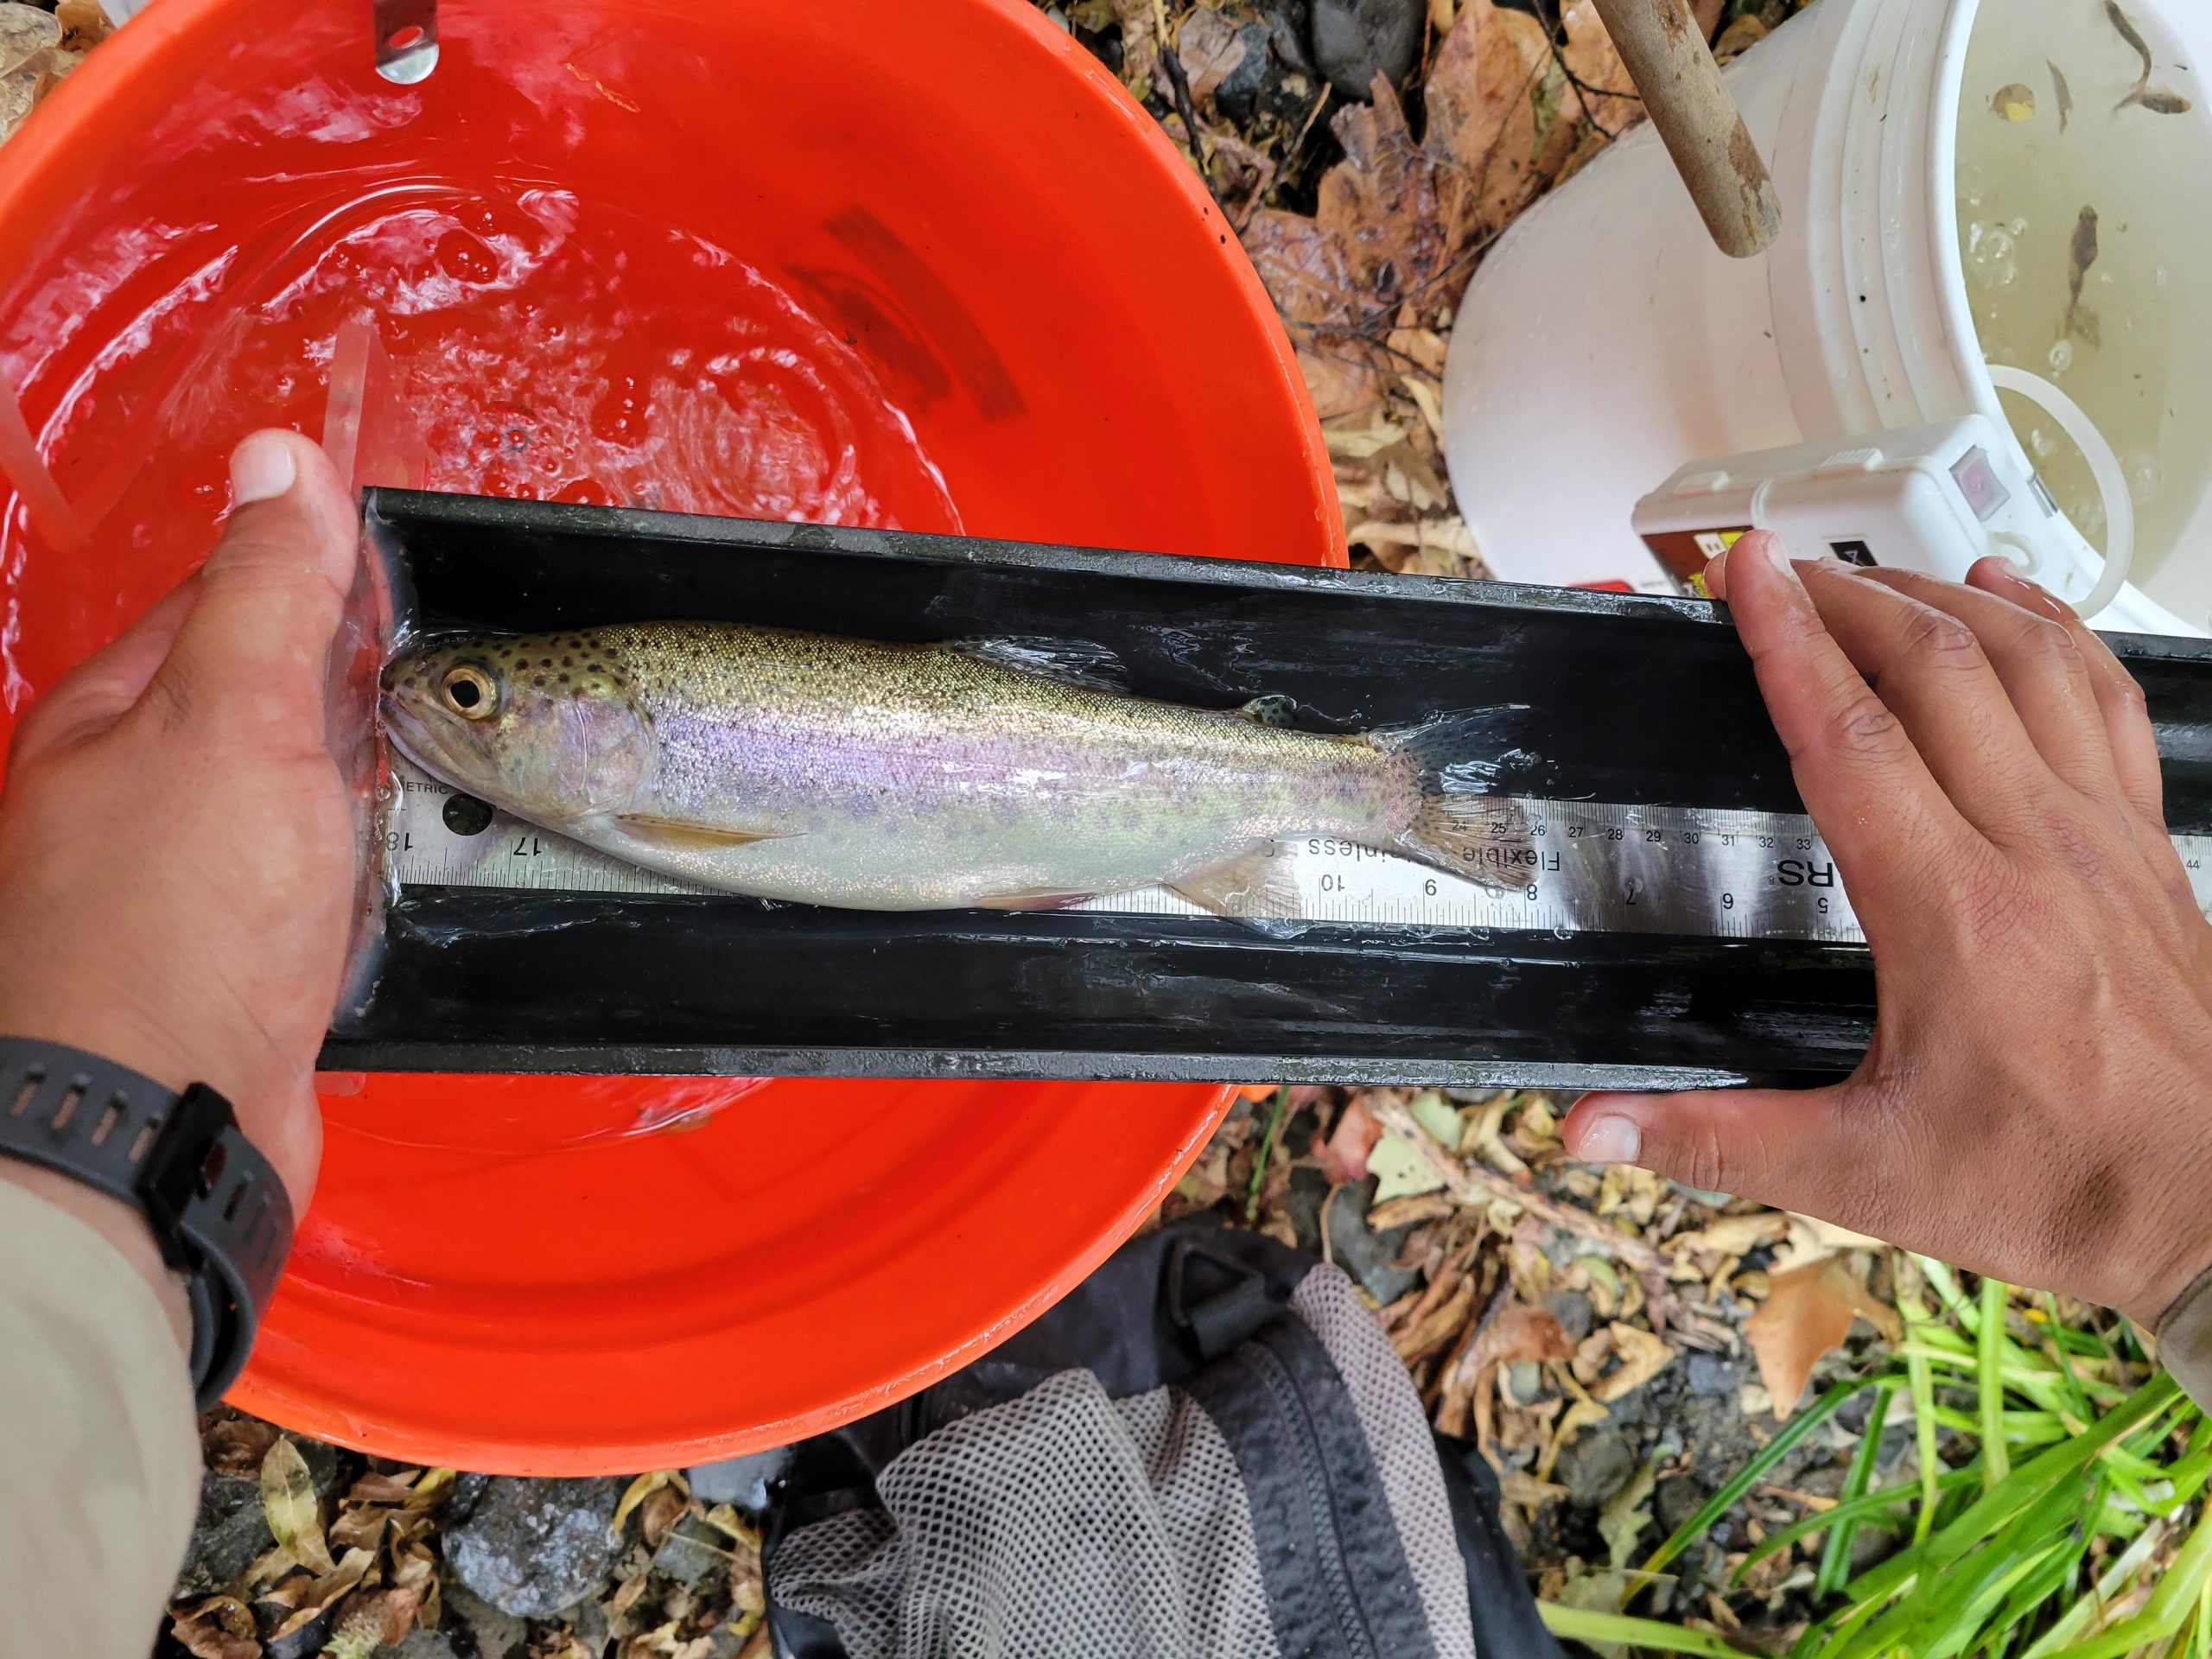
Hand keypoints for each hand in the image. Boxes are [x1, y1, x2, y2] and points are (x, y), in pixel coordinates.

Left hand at [0, 430, 362, 1226]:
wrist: (165, 1124)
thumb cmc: (180, 923)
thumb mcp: (241, 717)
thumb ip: (270, 592)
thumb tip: (283, 460)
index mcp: (115, 717)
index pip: (224, 602)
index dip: (315, 583)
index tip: (393, 590)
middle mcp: (135, 798)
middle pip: (266, 705)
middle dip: (351, 698)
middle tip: (421, 704)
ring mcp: (183, 888)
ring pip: (295, 802)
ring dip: (361, 794)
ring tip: (417, 796)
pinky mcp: (235, 967)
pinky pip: (312, 889)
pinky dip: (357, 877)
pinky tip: (387, 884)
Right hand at [1563, 530, 2211, 1328]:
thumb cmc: (2058, 1187)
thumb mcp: (1866, 1178)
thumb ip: (1718, 1141)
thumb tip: (1589, 1129)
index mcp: (1952, 915)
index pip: (1851, 736)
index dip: (1786, 641)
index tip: (1741, 574)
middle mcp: (2034, 849)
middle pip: (1936, 667)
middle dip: (1844, 597)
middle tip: (1775, 570)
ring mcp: (2103, 836)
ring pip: (2025, 660)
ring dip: (1939, 599)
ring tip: (1868, 576)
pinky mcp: (2146, 845)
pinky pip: (2103, 696)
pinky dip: (2053, 626)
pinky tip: (2012, 595)